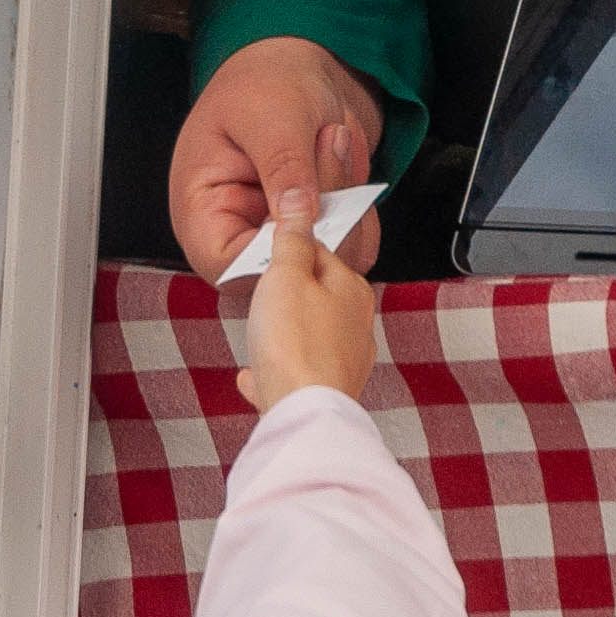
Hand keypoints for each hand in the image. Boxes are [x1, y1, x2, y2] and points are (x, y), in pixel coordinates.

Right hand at [170, 36, 389, 281]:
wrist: (303, 66)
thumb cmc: (266, 81)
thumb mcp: (271, 114)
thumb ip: (284, 167)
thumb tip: (300, 219)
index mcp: (203, 209)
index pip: (226, 265)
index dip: (268, 257)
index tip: (305, 218)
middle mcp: (240, 232)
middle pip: (280, 275)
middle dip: (319, 226)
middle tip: (329, 153)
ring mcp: (282, 237)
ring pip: (324, 267)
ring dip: (345, 212)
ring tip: (332, 144)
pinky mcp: (319, 234)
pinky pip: (353, 251)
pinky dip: (363, 216)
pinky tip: (347, 168)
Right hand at [237, 186, 377, 410]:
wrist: (302, 412)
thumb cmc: (295, 344)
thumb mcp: (286, 276)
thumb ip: (292, 240)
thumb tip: (300, 204)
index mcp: (351, 288)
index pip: (320, 251)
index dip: (287, 249)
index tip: (266, 253)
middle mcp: (357, 323)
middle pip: (315, 294)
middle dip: (285, 294)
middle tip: (259, 296)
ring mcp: (345, 359)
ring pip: (309, 334)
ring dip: (283, 333)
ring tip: (260, 336)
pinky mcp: (329, 389)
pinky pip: (299, 370)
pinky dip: (279, 368)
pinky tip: (257, 374)